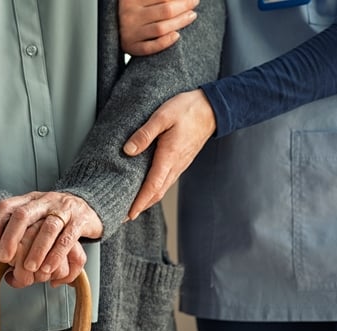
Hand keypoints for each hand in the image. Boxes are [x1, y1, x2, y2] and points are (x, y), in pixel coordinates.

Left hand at [0, 192, 102, 283]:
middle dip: (11, 237)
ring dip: (37, 250)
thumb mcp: (37, 218)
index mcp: (30, 200)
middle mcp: (45, 201)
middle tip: (4, 258)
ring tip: (30, 268)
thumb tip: (5, 268)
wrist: (91, 205)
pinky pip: (68, 238)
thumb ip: (21, 236)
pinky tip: (49, 268)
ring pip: (48, 228)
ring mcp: (64, 209)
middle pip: (24, 215)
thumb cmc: (58, 217)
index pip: (7, 206)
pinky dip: (57, 255)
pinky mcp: (80, 221)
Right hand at [119, 0, 198, 55]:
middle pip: (165, 11)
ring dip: (180, 22)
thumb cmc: (133, 9)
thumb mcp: (140, 0)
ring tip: (191, 16)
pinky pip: (151, 47)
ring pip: (161, 29)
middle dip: (184, 6)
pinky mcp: (131, 47)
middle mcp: (130, 15)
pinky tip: (177, 36)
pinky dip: (165, 42)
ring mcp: (130, 32)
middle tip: (194, 3)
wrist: (113, 26)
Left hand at [123, 88, 214, 218]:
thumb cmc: (188, 110)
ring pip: (162, 189)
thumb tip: (128, 150)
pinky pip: (166, 181)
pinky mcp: (180, 162)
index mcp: (169, 157)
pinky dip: (154, 190)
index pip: (152, 187)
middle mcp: (175, 166)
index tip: (128, 215)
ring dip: (147, 200)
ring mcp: (179, 165)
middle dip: (140, 207)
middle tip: (123, 216)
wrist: (212, 108)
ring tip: (132, 207)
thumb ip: (145, 134)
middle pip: (156, 194)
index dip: (139, 203)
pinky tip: (147, 189)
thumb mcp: (162, 116)